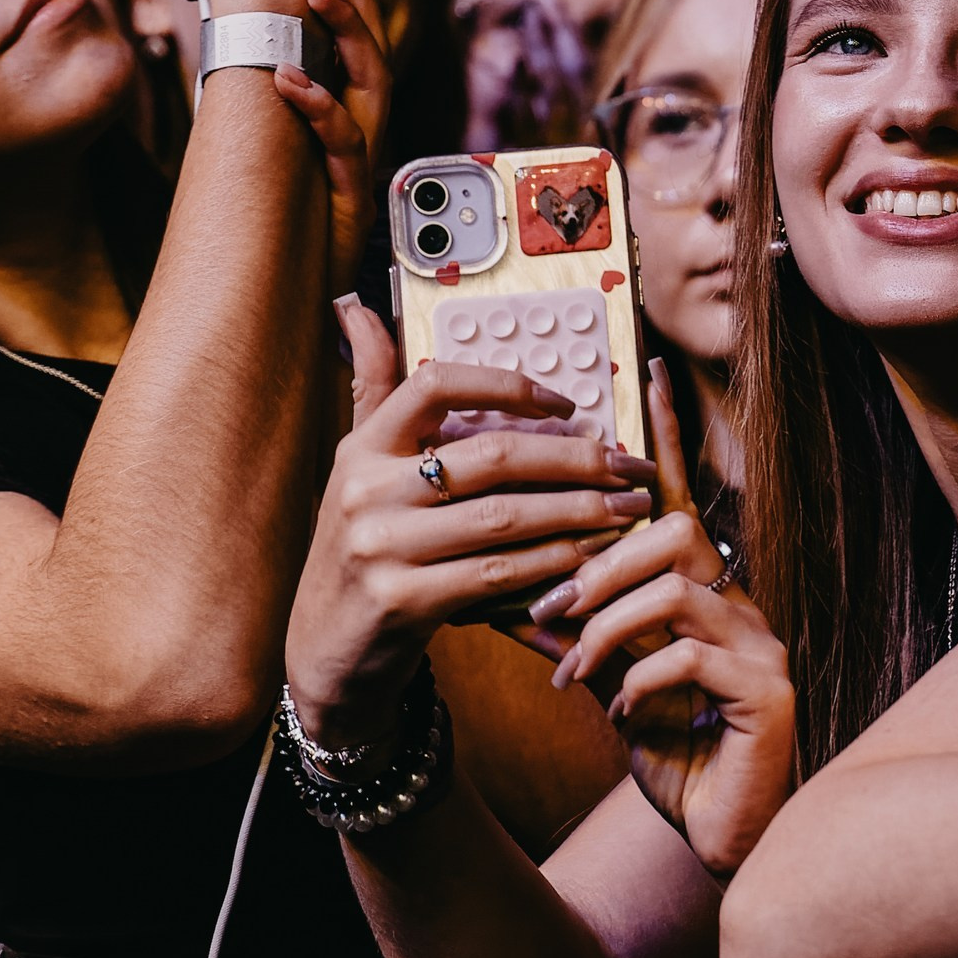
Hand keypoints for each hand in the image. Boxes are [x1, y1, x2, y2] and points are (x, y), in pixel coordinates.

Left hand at [270, 0, 393, 294]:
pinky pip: (343, 142)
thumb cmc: (280, 225)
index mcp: (345, 111)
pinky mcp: (350, 196)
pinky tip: (288, 78)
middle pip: (373, 46)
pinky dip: (318, 105)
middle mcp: (362, 130)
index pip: (353, 34)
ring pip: (371, 83)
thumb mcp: (266, 146)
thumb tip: (209, 22)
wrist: (293, 298)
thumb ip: (254, 90)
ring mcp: (360, 161)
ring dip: (346, 30)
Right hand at [283, 307, 652, 757]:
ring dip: (581, 511)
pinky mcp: (402, 601)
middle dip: (578, 458)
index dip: (508, 386)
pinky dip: (554, 561)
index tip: (567, 403)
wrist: (325, 651)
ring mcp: (380, 546)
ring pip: (506, 516)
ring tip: (629, 508)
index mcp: (362, 447)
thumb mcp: (358, 468)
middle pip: (493, 455)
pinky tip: (593, 555)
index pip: (436, 385)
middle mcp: (366, 490)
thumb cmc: (363, 551)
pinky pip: (499, 572)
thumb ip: (371, 388)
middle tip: (632, 466)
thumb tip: (356, 306)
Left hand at [523, 361, 795, 877]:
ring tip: (574, 668)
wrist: (725, 833)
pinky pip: (689, 655)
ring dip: (607, 623)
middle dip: (598, 562)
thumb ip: (573, 633)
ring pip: (676, 587)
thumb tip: (508, 595)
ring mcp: (760, 645)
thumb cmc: (674, 748)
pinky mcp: (766, 693)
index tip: (648, 369)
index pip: (678, 496)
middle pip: (671, 532)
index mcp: (702, 589)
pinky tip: (618, 711)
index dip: (667, 433)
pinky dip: (637, 678)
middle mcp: (740, 603)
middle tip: (548, 608)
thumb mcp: (610, 681)